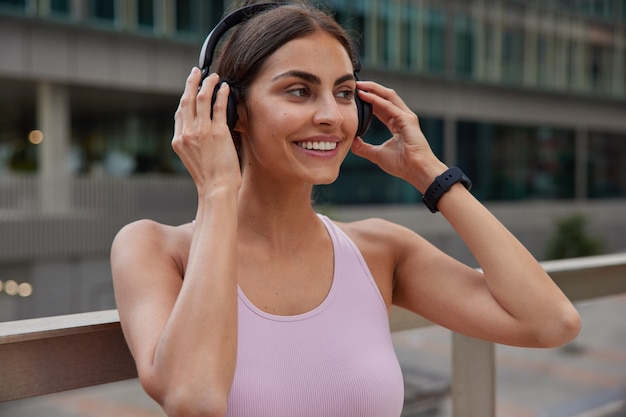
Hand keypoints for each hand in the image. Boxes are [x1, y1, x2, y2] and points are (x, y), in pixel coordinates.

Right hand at [172, 68, 241, 197]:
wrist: (216, 190)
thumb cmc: (210, 179)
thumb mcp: (194, 160)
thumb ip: (194, 144)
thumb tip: (201, 132)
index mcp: (179, 141)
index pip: (179, 114)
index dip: (185, 99)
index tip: (190, 90)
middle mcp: (187, 134)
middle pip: (186, 101)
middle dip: (191, 83)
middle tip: (196, 73)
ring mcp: (202, 132)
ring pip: (202, 99)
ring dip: (207, 84)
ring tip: (213, 76)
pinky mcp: (218, 133)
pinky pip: (219, 107)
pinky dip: (221, 94)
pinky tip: (225, 88)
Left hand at [350, 81, 446, 191]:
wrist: (416, 170)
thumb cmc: (402, 164)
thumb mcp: (377, 154)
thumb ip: (364, 148)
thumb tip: (351, 142)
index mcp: (397, 124)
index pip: (382, 107)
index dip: (370, 100)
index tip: (356, 95)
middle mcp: (403, 118)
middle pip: (386, 97)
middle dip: (371, 89)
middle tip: (356, 84)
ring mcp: (407, 117)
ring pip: (389, 96)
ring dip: (373, 89)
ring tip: (359, 85)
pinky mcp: (407, 120)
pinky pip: (389, 106)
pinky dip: (376, 99)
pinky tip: (365, 96)